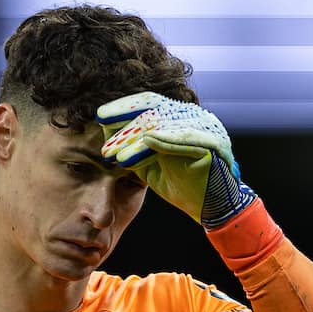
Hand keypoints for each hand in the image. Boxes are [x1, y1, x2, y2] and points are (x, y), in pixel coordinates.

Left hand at [97, 92, 255, 227]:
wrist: (210, 207)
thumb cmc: (181, 185)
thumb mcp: (149, 164)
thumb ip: (133, 148)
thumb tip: (107, 132)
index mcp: (179, 118)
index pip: (148, 104)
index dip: (124, 107)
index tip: (100, 116)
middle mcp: (193, 117)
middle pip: (154, 109)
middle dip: (126, 118)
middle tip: (102, 126)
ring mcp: (204, 128)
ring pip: (164, 125)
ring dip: (136, 138)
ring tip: (115, 153)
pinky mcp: (212, 144)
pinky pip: (184, 139)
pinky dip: (164, 140)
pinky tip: (146, 142)